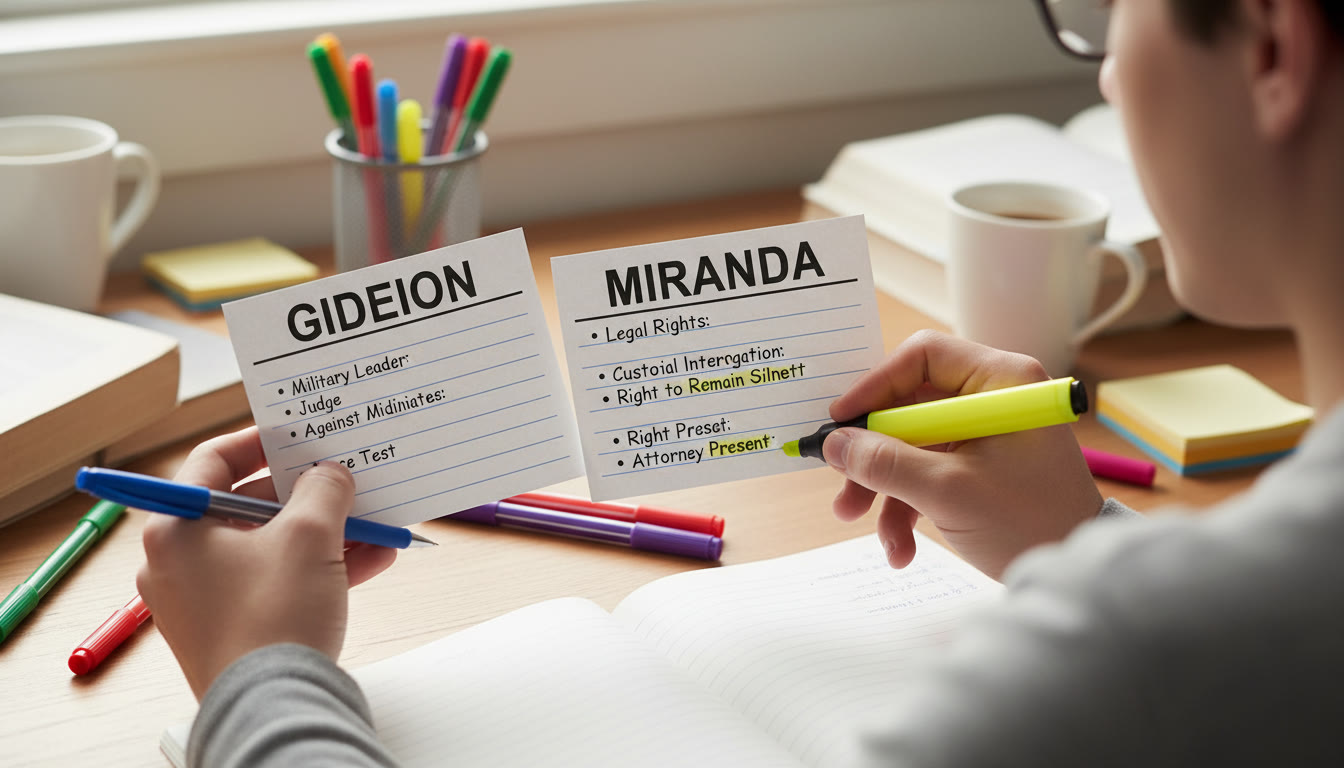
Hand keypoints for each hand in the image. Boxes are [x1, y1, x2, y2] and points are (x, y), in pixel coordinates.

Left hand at [136, 426, 397, 698]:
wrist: (274, 707)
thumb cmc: (274, 618)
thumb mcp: (309, 534)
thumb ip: (324, 489)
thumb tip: (330, 474)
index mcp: (176, 528)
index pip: (213, 460)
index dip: (261, 440)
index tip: (299, 434)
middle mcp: (180, 562)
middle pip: (248, 505)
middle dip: (308, 493)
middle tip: (345, 477)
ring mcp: (205, 600)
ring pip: (270, 546)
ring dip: (325, 531)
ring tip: (373, 520)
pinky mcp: (235, 629)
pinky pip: (278, 581)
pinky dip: (319, 567)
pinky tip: (372, 559)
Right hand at [826, 331, 1101, 578]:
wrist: (1075, 571)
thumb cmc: (1030, 522)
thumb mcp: (948, 492)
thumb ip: (885, 463)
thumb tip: (833, 444)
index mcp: (1001, 381)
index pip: (921, 357)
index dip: (874, 385)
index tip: (840, 421)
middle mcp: (992, 398)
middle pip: (908, 405)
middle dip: (872, 451)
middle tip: (841, 481)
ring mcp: (984, 433)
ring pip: (911, 443)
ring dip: (883, 485)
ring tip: (858, 521)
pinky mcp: (979, 464)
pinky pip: (927, 471)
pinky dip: (907, 504)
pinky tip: (900, 547)